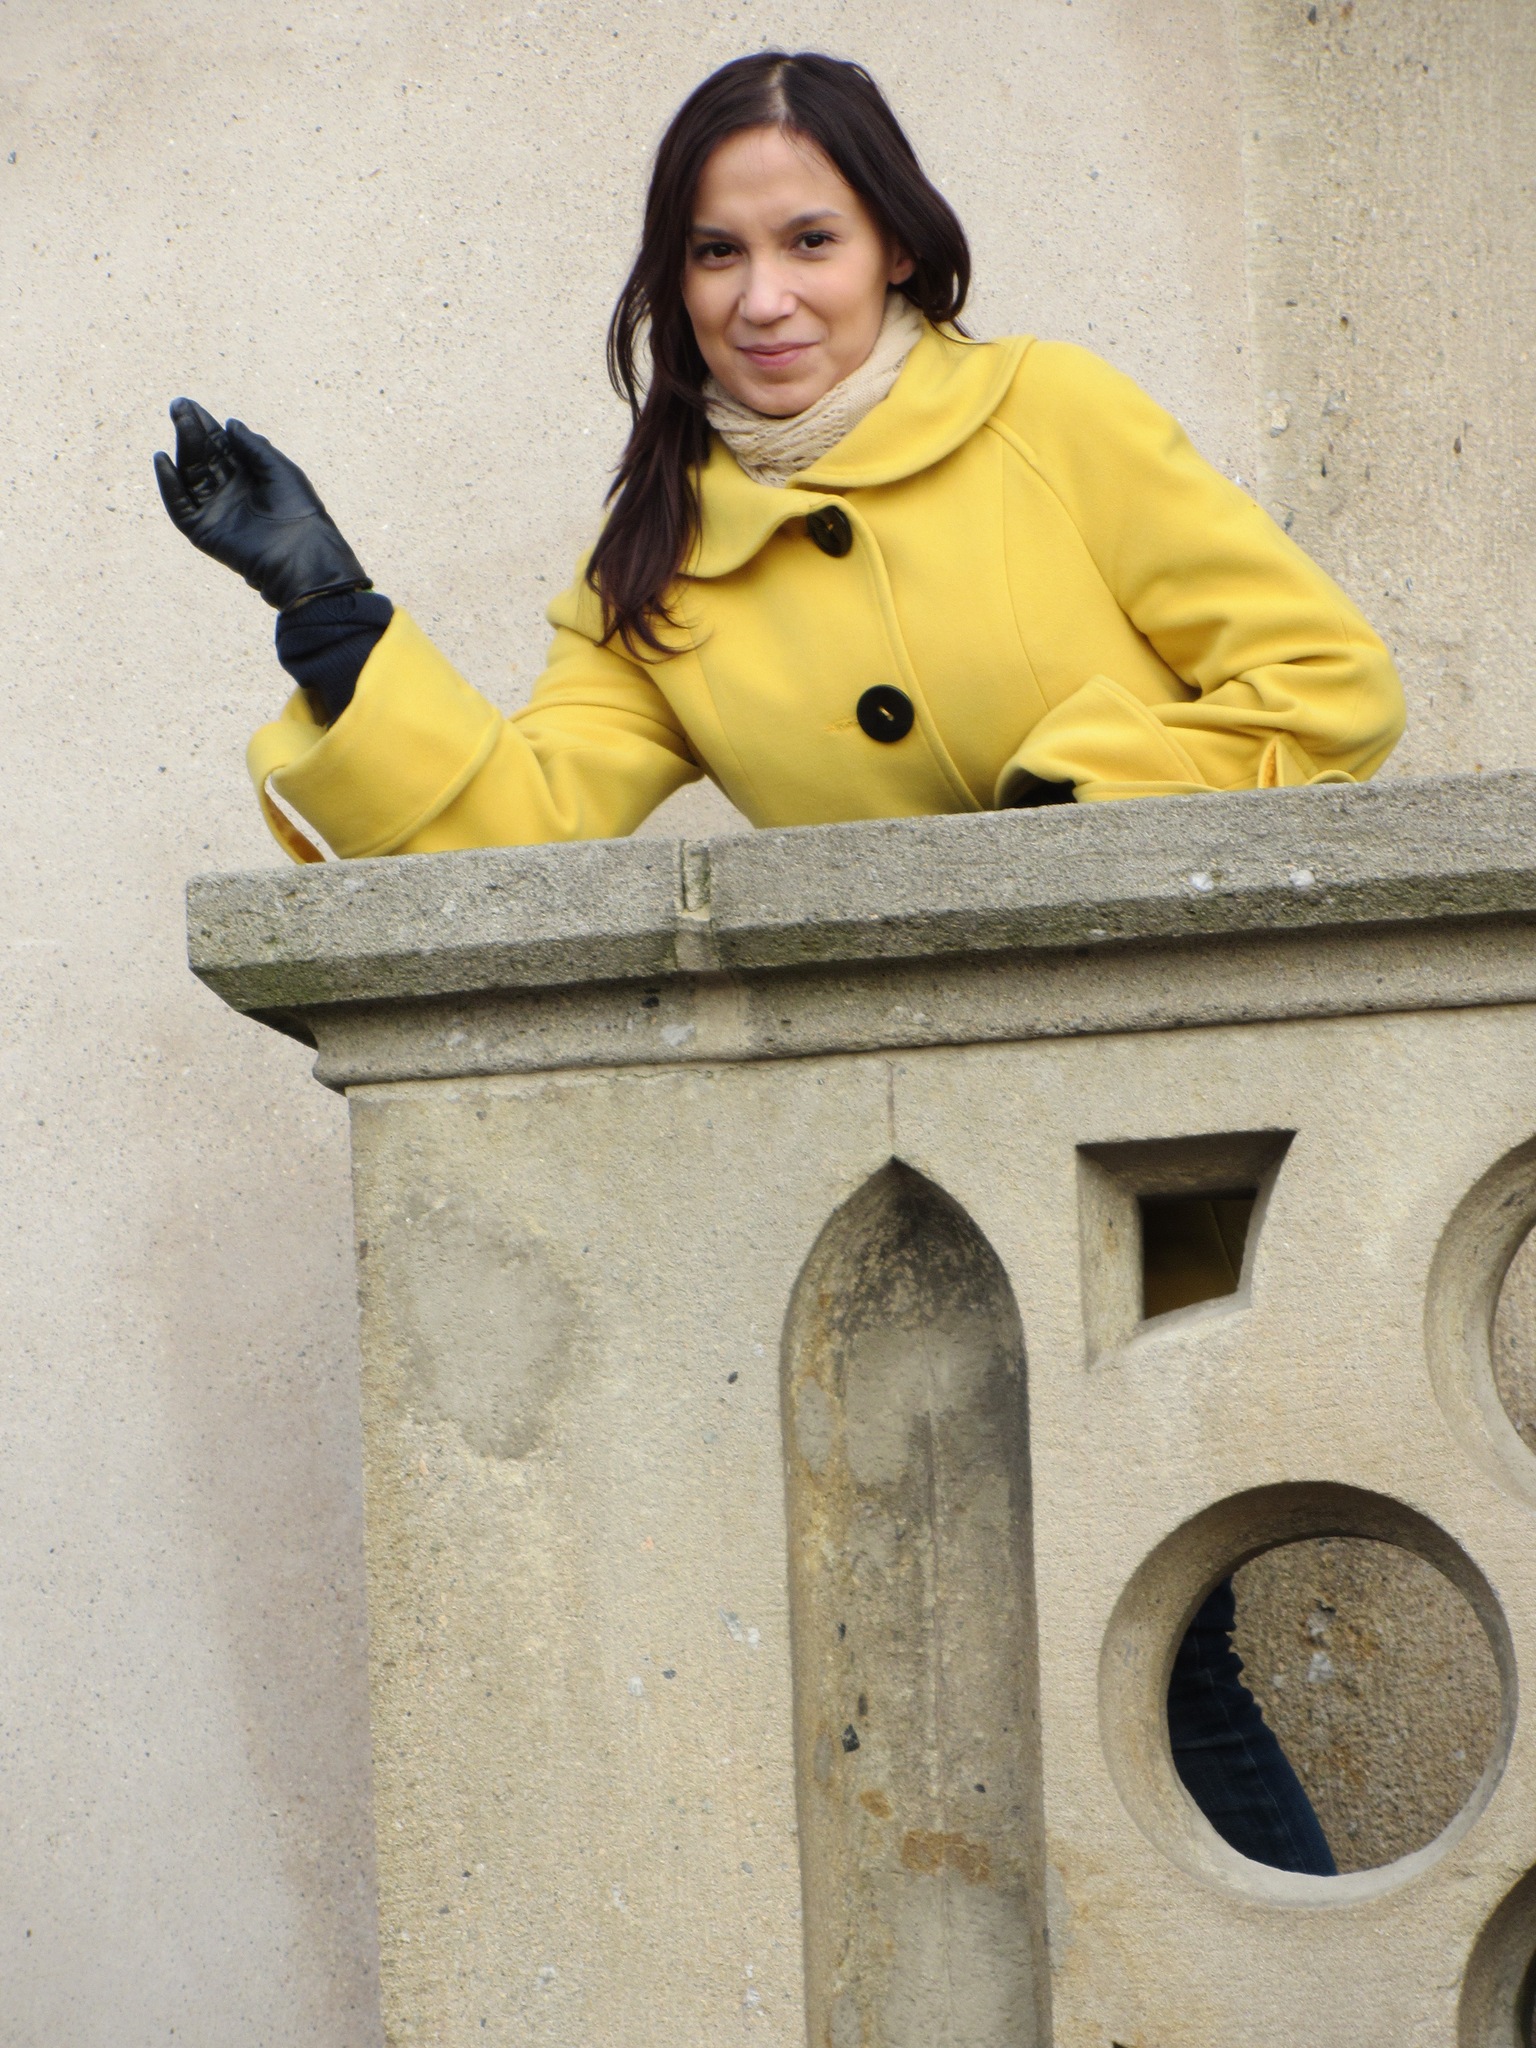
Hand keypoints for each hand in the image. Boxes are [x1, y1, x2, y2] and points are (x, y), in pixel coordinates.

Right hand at [153, 398, 370, 610]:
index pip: (221, 447)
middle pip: (204, 458)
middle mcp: (230, 492)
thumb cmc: (299, 511)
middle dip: (191, 432)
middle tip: (177, 407)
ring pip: (191, 476)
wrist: (300, 554)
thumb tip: (230, 424)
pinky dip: (170, 485)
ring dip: (182, 450)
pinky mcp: (203, 531)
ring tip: (178, 423)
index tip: (189, 405)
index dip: (206, 426)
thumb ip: (253, 447)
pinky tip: (163, 460)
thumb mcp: (279, 470)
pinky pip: (180, 506)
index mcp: (250, 477)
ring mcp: (215, 511)